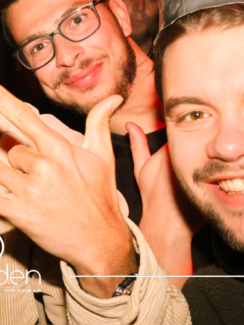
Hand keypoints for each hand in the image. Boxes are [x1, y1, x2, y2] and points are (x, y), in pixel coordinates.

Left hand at [0, 78, 136, 298]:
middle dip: (14, 156)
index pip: (24, 117)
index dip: (1, 98)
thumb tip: (113, 98)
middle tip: (26, 168)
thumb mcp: (102, 156)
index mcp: (58, 149)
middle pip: (11, 150)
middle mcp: (42, 166)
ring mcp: (30, 191)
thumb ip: (98, 123)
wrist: (101, 240)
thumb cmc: (100, 194)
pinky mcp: (20, 214)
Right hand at [128, 122, 205, 286]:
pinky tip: (210, 181)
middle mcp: (187, 156)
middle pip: (194, 143)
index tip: (177, 145)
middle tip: (190, 160)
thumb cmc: (153, 198)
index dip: (179, 137)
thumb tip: (131, 125)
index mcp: (169, 150)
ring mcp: (202, 169)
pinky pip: (218, 170)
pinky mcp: (215, 181)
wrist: (168, 224)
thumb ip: (137, 144)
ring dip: (205, 160)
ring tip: (201, 171)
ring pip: (207, 155)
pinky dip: (215, 172)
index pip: (180, 134)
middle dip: (193, 147)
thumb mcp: (141, 168)